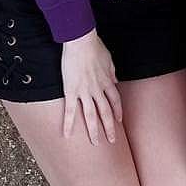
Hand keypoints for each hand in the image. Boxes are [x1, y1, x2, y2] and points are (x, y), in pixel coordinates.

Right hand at [61, 29, 121, 144]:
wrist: (81, 41)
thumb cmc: (94, 46)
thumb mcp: (108, 58)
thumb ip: (112, 71)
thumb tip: (115, 79)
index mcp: (107, 81)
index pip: (115, 100)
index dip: (117, 111)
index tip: (119, 121)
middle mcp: (98, 89)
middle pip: (106, 112)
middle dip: (110, 128)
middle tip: (112, 141)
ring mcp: (85, 92)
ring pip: (91, 116)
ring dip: (94, 131)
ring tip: (96, 143)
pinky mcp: (71, 91)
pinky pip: (70, 111)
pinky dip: (68, 124)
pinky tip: (66, 135)